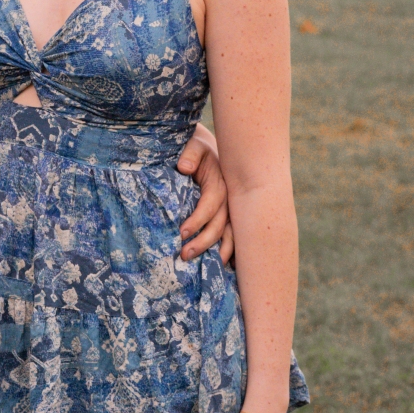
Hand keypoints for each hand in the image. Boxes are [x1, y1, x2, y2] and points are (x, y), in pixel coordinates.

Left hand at [177, 123, 233, 262]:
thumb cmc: (197, 148)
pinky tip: (224, 266)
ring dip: (218, 252)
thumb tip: (184, 167)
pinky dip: (229, 251)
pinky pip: (232, 236)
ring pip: (230, 235)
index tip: (181, 233)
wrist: (208, 147)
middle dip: (204, 243)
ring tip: (204, 268)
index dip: (198, 220)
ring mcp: (231, 209)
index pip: (210, 206)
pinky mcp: (228, 215)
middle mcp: (229, 199)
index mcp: (220, 183)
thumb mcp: (194, 145)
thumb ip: (190, 154)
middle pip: (220, 226)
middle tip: (184, 255)